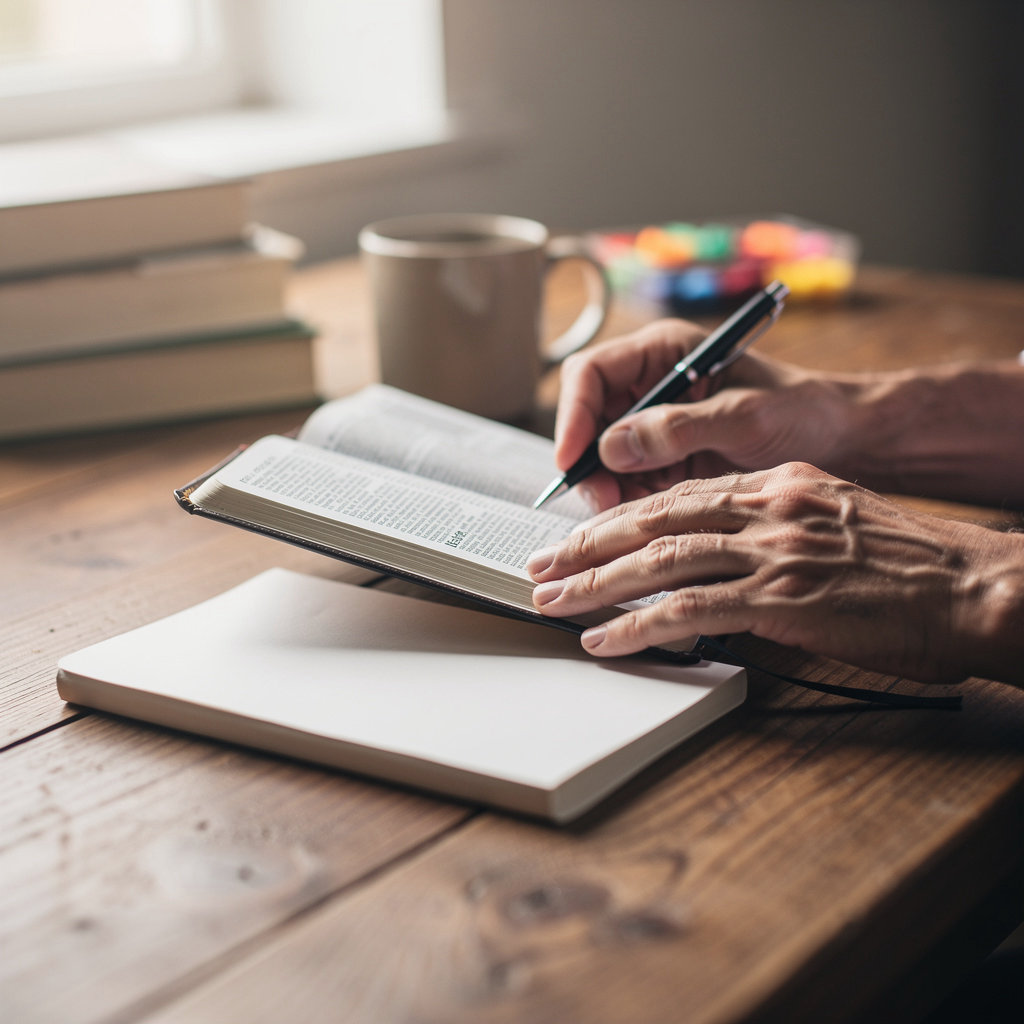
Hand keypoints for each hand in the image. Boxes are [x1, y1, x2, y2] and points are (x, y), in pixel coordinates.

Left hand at [528, 462, 1023, 685]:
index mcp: (775, 484)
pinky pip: (691, 610)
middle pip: (654, 519)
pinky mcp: (783, 598)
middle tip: (541, 566)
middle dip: (587, 545)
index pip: (676, 496)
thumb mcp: (831, 521)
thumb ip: (769, 531)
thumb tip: (716, 561)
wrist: (972, 587)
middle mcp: (766, 506)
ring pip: (660, 560)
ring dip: (596, 584)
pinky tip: (604, 639)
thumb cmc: (906, 566)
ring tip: (551, 603)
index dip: (618, 518)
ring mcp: (773, 551)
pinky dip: (639, 625)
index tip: (580, 539)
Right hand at [555, 319, 859, 509]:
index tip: (572, 458)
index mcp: (663, 352)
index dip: (573, 414)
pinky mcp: (663, 462)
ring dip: (605, 488)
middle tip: (600, 500)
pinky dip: (626, 504)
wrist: (838, 441)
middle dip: (587, 461)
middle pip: (588, 420)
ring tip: (623, 515)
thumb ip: (679, 427)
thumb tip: (613, 446)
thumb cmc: (801, 410)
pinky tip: (643, 520)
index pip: (591, 374)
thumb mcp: (744, 414)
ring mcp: (654, 427)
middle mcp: (650, 386)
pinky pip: (626, 483)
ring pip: (601, 458)